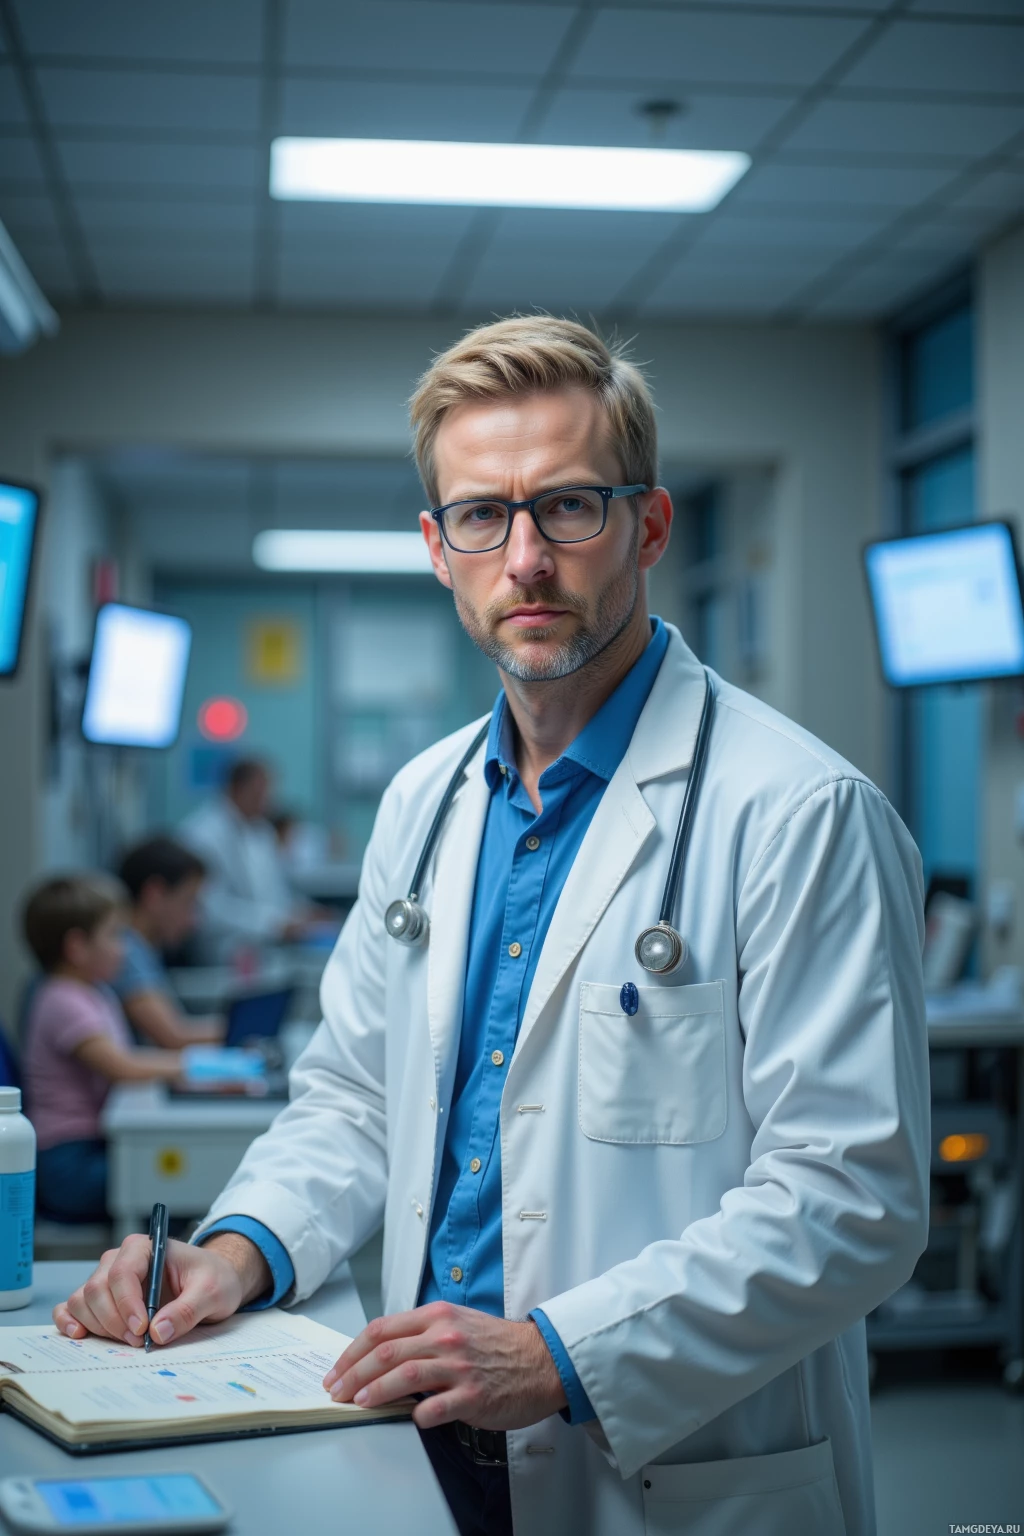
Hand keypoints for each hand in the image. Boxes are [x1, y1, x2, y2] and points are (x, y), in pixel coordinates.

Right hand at [52, 1232, 270, 1347]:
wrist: (212, 1283)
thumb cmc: (212, 1279)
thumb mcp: (212, 1292)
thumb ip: (188, 1310)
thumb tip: (158, 1332)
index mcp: (145, 1247)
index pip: (122, 1273)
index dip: (126, 1304)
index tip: (141, 1329)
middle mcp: (119, 1260)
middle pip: (97, 1289)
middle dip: (114, 1320)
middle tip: (140, 1341)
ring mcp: (106, 1279)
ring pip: (82, 1300)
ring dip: (99, 1326)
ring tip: (128, 1341)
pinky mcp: (101, 1300)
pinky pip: (71, 1308)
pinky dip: (69, 1322)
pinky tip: (80, 1335)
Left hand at [322, 1302, 566, 1430]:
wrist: (542, 1359)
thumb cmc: (498, 1344)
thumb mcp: (457, 1322)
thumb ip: (422, 1334)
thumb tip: (381, 1357)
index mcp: (437, 1316)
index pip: (381, 1329)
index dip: (352, 1351)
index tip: (337, 1369)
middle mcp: (445, 1337)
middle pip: (385, 1353)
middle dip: (353, 1374)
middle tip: (337, 1391)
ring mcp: (459, 1366)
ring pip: (403, 1377)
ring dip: (374, 1391)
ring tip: (359, 1402)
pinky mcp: (473, 1396)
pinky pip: (433, 1409)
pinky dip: (416, 1415)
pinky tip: (410, 1418)